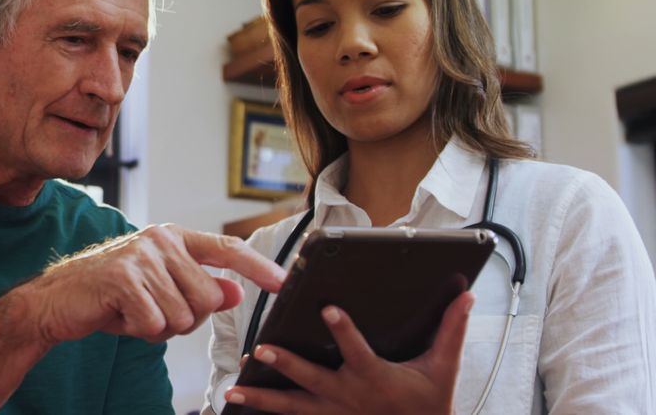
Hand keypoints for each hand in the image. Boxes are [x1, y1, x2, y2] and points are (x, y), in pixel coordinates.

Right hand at [21, 224, 286, 343]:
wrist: (56, 300)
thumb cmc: (111, 295)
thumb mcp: (160, 290)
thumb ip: (199, 288)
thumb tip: (235, 292)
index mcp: (173, 238)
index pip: (225, 249)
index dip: (257, 267)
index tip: (282, 281)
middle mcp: (160, 240)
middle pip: (206, 298)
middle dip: (183, 318)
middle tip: (150, 311)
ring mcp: (141, 255)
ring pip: (182, 315)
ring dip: (158, 327)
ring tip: (131, 312)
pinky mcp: (123, 277)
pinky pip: (154, 323)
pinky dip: (139, 331)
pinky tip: (119, 316)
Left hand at [225, 291, 474, 414]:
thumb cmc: (429, 404)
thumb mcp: (443, 368)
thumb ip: (451, 330)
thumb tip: (465, 295)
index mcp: (375, 377)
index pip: (356, 349)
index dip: (343, 329)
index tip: (328, 308)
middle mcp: (349, 397)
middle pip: (312, 379)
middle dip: (287, 365)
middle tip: (263, 351)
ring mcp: (334, 414)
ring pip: (292, 406)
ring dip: (261, 399)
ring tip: (232, 391)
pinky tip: (241, 408)